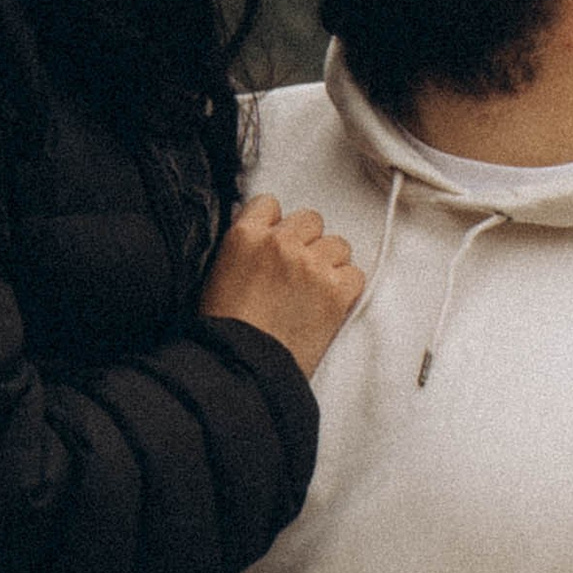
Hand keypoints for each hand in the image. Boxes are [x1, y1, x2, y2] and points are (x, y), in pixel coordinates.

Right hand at [199, 194, 361, 376]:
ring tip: (312, 292)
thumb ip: (244, 248)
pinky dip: (345, 289)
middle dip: (306, 242)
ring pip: (337, 244)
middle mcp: (280, 242)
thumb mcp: (218, 275)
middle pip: (310, 220)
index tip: (276, 245)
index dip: (275, 225)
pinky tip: (327, 305)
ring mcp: (311, 264)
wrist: (241, 369)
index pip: (270, 204)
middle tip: (296, 273)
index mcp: (245, 235)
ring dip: (329, 263)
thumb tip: (261, 237)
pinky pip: (354, 274)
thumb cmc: (224, 331)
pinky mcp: (335, 291)